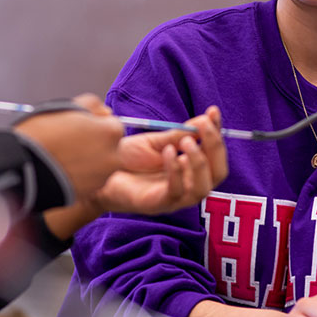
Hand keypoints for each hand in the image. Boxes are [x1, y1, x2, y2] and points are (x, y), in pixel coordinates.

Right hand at [13, 93, 123, 197]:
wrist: (22, 166)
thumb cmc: (42, 135)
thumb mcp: (67, 107)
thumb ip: (93, 105)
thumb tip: (104, 112)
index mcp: (111, 133)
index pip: (113, 125)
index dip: (95, 125)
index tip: (80, 127)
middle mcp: (113, 157)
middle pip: (109, 147)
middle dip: (95, 143)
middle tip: (71, 141)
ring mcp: (102, 178)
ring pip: (100, 164)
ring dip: (89, 160)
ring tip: (63, 155)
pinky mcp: (89, 193)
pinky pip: (89, 179)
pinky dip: (81, 174)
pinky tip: (63, 168)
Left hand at [93, 106, 226, 213]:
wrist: (98, 174)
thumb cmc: (127, 160)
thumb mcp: (156, 142)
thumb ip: (179, 134)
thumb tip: (205, 119)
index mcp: (189, 170)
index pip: (215, 156)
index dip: (217, 134)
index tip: (213, 112)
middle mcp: (187, 185)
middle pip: (217, 174)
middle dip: (215, 148)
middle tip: (204, 127)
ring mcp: (174, 198)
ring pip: (202, 188)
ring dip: (199, 162)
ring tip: (186, 142)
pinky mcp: (157, 204)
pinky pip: (176, 192)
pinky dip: (175, 170)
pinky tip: (167, 153)